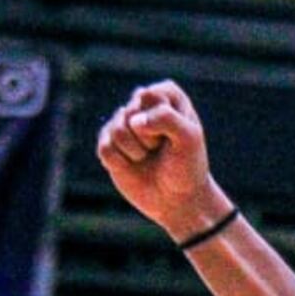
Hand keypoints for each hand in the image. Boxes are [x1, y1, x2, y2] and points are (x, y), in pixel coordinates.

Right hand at [96, 81, 231, 242]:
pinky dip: (121, 163)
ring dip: (136, 151)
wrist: (177, 199)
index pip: (150, 96)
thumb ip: (166, 118)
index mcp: (166, 95)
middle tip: (161, 149)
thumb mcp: (189, 139)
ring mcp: (123, 124)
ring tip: (148, 158)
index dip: (161, 119)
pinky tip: (133, 165)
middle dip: (148, 137)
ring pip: (117, 130)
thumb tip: (132, 121)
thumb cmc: (187, 166)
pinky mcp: (109, 144)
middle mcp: (142, 105)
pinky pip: (105, 148)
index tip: (176, 134)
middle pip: (132, 112)